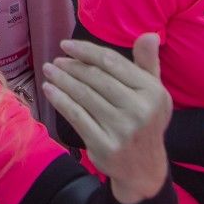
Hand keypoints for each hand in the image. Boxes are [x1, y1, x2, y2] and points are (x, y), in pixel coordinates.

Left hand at [43, 34, 172, 203]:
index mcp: (153, 92)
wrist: (144, 169)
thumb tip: (149, 35)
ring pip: (84, 95)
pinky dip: (60, 100)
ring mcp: (122, 129)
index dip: (86, 51)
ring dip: (62, 80)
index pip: (112, 62)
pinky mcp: (105, 144)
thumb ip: (148, 63)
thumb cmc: (145, 122)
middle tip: (56, 60)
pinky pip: (76, 116)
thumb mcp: (154, 93)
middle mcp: (140, 110)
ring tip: (49, 70)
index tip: (66, 45)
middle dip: (72, 66)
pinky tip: (49, 90)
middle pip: (96, 78)